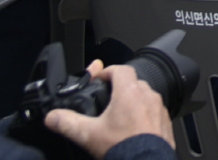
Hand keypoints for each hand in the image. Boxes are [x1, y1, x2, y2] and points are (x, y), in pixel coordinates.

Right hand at [44, 60, 174, 158]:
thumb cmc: (122, 147)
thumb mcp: (88, 135)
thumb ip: (68, 123)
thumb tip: (52, 117)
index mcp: (129, 92)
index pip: (120, 69)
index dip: (107, 71)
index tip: (99, 79)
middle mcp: (147, 96)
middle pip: (132, 82)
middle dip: (118, 88)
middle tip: (106, 99)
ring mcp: (159, 108)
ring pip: (144, 96)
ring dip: (132, 101)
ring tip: (118, 116)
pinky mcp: (165, 121)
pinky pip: (154, 111)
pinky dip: (143, 114)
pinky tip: (133, 128)